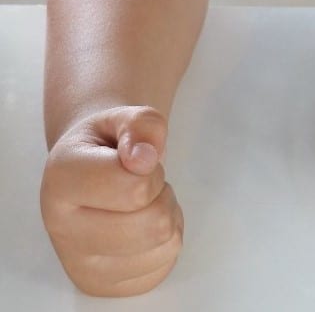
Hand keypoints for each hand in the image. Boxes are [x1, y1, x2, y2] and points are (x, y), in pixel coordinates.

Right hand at [40, 106, 182, 295]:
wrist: (84, 171)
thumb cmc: (106, 144)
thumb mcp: (124, 117)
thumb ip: (142, 124)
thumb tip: (145, 158)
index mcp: (61, 181)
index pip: (136, 187)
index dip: (151, 167)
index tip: (135, 158)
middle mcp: (61, 230)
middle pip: (153, 223)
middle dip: (161, 194)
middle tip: (142, 182)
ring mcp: (79, 265)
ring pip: (163, 245)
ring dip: (166, 215)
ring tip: (140, 202)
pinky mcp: (100, 285)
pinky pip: (162, 265)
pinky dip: (164, 242)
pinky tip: (139, 226)